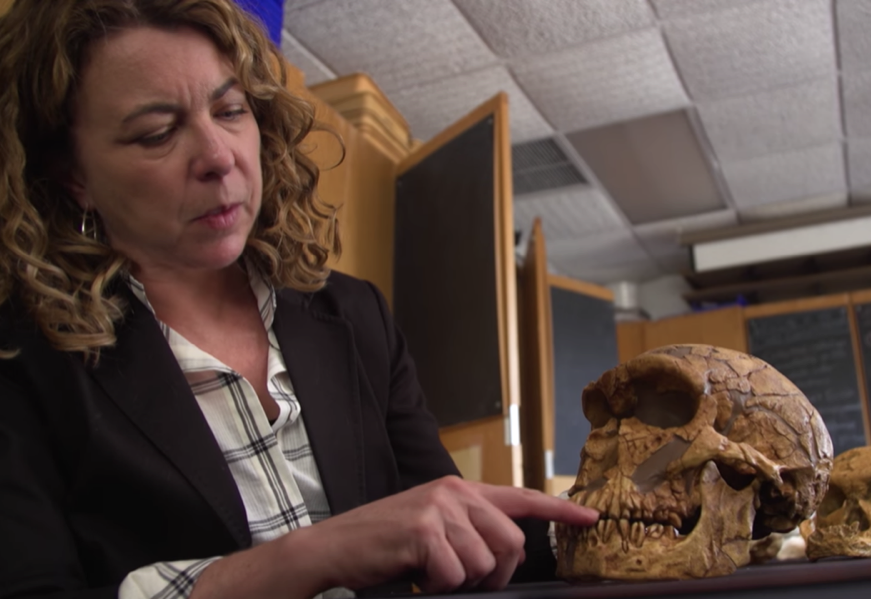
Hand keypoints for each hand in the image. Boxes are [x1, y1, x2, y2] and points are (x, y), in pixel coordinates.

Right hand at [304, 475, 598, 593]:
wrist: (336, 546)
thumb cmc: (386, 543)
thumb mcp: (433, 525)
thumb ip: (469, 529)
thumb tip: (504, 555)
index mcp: (461, 490)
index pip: (522, 496)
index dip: (559, 509)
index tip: (590, 518)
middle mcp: (455, 493)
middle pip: (511, 543)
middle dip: (495, 573)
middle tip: (461, 577)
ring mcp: (439, 508)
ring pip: (484, 564)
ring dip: (460, 581)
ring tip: (431, 572)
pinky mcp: (423, 529)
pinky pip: (455, 576)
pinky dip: (437, 586)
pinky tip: (417, 574)